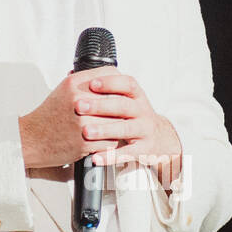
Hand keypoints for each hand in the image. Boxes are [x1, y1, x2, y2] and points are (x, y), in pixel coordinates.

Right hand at [18, 65, 122, 168]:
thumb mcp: (64, 90)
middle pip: (118, 99)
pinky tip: (101, 140)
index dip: (119, 83)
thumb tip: (109, 79)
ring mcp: (83, 122)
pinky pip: (111, 141)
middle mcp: (79, 100)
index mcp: (74, 84)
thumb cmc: (49, 116)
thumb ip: (85, 83)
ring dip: (117, 127)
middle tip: (119, 112)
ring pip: (118, 122)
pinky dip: (109, 142)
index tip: (119, 91)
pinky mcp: (85, 142)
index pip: (111, 74)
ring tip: (110, 128)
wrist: (32, 139)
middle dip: (121, 108)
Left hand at [77, 72, 182, 188]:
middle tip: (79, 106)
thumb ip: (104, 89)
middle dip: (100, 105)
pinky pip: (127, 153)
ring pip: (125, 129)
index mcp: (136, 96)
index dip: (110, 82)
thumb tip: (72, 74)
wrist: (159, 138)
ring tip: (86, 132)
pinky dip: (111, 156)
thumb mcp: (124, 99)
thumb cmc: (132, 116)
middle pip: (123, 105)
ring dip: (104, 130)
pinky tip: (95, 157)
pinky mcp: (143, 150)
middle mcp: (142, 111)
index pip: (127, 84)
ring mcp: (144, 130)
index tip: (92, 83)